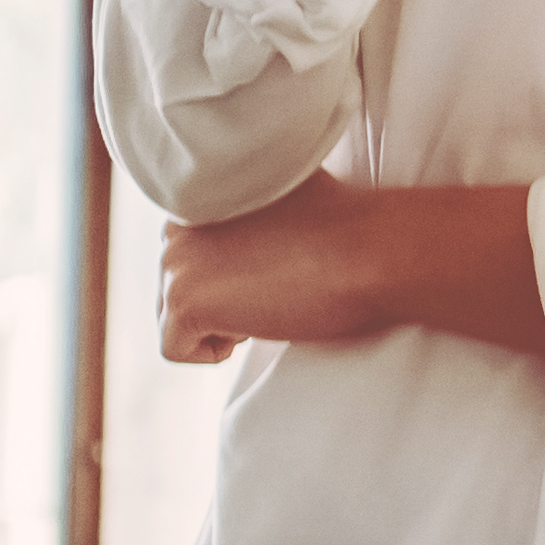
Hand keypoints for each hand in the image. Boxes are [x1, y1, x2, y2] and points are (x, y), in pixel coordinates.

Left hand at [158, 177, 534, 362]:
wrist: (372, 252)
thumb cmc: (348, 231)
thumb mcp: (284, 200)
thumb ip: (246, 209)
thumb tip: (246, 233)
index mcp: (200, 193)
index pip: (190, 255)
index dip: (234, 274)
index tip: (277, 268)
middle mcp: (176, 220)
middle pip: (176, 287)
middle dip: (223, 300)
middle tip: (278, 286)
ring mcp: (175, 260)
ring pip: (173, 318)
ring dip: (222, 322)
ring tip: (272, 298)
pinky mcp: (183, 301)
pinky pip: (176, 349)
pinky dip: (215, 352)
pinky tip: (258, 324)